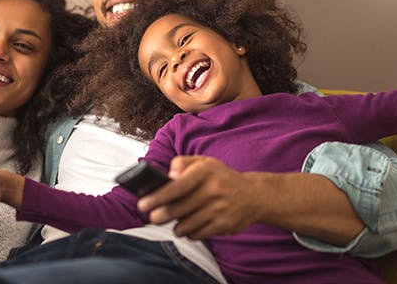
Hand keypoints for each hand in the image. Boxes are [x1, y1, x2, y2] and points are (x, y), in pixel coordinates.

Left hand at [138, 156, 260, 238]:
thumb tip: (168, 175)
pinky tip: (191, 226)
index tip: (142, 205)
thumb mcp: (204, 162)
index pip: (177, 186)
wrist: (254, 195)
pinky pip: (197, 234)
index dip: (157, 197)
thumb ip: (182, 163)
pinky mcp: (224, 225)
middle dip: (160, 216)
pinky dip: (190, 233)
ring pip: (185, 225)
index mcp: (205, 171)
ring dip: (176, 226)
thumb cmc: (220, 178)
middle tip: (154, 217)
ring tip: (176, 221)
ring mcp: (220, 208)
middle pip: (177, 209)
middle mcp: (213, 189)